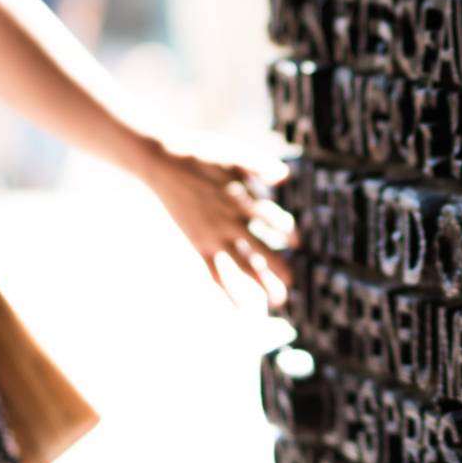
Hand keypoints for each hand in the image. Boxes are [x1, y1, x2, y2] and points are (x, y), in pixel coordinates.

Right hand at [135, 134, 294, 306]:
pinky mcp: (199, 244)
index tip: (298, 243)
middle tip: (293, 282)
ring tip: (277, 300)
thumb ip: (262, 166)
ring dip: (260, 283)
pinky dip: (228, 291)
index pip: (272, 221)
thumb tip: (285, 177)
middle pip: (260, 250)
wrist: (163, 163)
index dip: (287, 231)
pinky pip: (215, 273)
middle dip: (278, 267)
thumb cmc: (203, 156)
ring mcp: (214, 236)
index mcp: (241, 200)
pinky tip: (241, 307)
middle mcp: (230, 222)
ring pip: (241, 266)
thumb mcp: (236, 155)